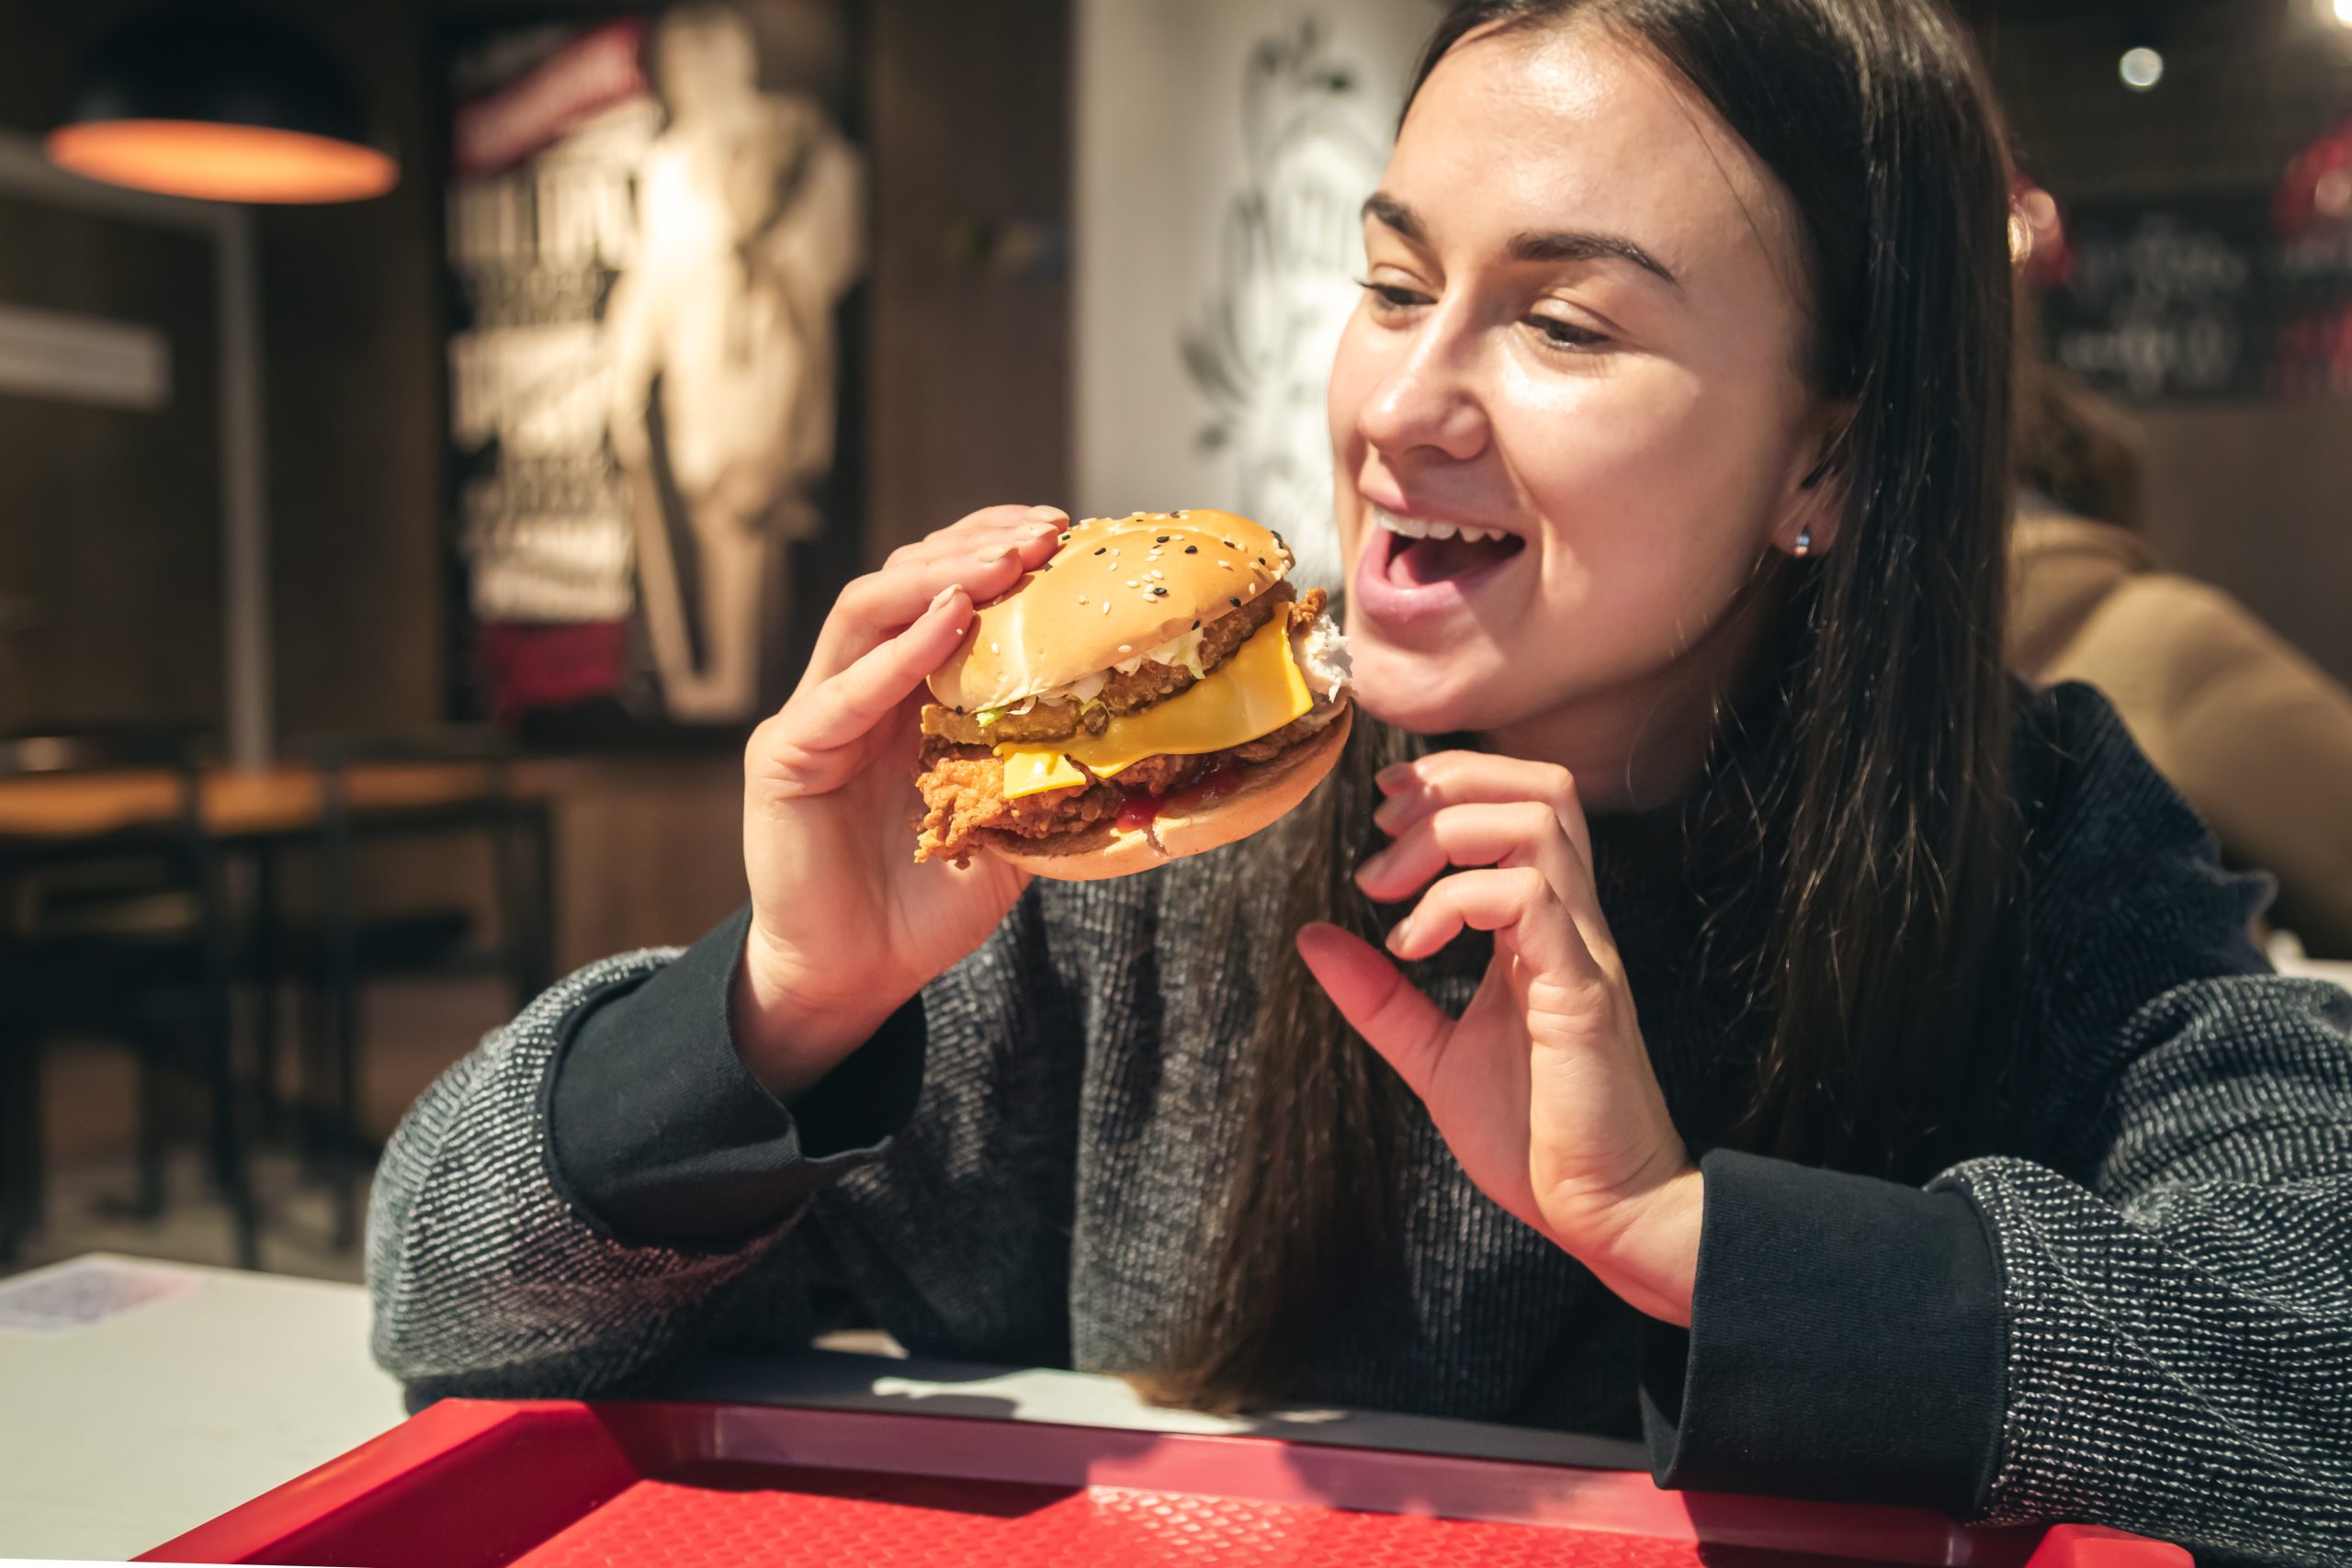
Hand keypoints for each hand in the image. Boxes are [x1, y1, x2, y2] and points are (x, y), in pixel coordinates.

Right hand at [734, 504, 1068, 1099]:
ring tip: (1003, 564)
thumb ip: (1047, 774)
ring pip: (866, 611)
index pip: (946, 592)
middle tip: (1044, 533)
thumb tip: (1139, 740)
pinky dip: (898, 655)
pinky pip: (842, 693)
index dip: (997, 553)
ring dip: (939, 579)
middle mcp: (856, 686)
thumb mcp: (1010, 826)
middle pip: (905, 580)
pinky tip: (949, 624)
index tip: (1065, 534)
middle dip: (976, 547)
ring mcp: (816, 714)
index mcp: (907, 694)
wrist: (856, 976)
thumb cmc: (925, 903)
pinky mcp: (785, 755)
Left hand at [1296, 751, 1703, 1324]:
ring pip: (1539, 823)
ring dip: (1447, 834)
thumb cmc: (1535, 1137)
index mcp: (1543, 929)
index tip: (1383, 814)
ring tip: (1387, 893)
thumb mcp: (1433, 1055)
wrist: (1602, 1212)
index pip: (1522, 801)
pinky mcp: (1582, 992)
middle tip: (1382, 835)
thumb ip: (1378, 996)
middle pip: (1542, 787)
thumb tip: (1314, 936)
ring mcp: (1582, 952)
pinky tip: (1414, 947)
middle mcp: (1572, 924)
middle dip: (1452, 783)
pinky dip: (1457, 901)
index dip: (1452, 781)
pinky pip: (1530, 899)